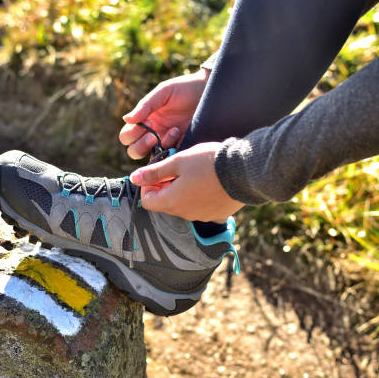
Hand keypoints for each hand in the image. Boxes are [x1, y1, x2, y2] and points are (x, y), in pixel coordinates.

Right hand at [119, 69, 209, 158]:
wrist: (209, 92)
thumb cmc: (185, 89)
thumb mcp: (164, 92)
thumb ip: (146, 105)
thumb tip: (127, 119)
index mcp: (145, 121)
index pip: (127, 136)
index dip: (132, 133)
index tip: (147, 120)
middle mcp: (153, 134)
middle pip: (134, 151)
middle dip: (141, 145)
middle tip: (153, 135)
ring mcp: (167, 143)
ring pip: (151, 158)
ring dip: (158, 147)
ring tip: (174, 131)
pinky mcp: (181, 148)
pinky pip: (171, 158)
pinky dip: (173, 150)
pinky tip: (182, 134)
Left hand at [129, 142, 244, 221]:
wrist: (244, 171)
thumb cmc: (208, 163)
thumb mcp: (178, 162)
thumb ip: (154, 172)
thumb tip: (134, 178)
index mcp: (172, 202)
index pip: (147, 201)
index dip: (148, 185)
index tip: (157, 170)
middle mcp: (185, 214)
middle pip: (165, 203)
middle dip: (165, 186)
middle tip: (175, 167)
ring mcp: (202, 216)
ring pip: (183, 205)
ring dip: (181, 190)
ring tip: (193, 171)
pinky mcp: (217, 214)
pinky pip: (201, 206)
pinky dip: (199, 195)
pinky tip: (208, 180)